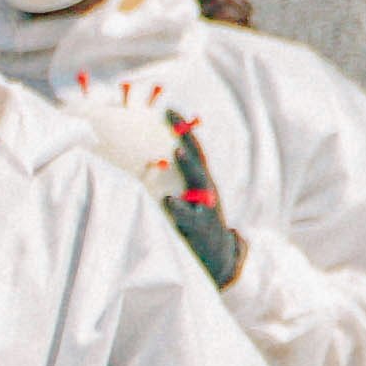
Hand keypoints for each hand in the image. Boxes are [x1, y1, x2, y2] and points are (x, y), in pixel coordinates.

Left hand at [160, 116, 243, 287]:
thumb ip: (173, 181)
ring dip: (189, 165)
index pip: (192, 149)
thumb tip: (146, 163)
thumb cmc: (196, 224)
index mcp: (200, 181)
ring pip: (199, 183)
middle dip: (186, 137)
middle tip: (173, 119)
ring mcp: (206, 207)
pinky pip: (191, 217)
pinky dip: (180, 208)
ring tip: (177, 151)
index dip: (182, 130)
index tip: (168, 109)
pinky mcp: (202, 228)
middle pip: (197, 157)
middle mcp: (206, 190)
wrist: (219, 256)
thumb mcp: (188, 199)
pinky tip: (168, 200)